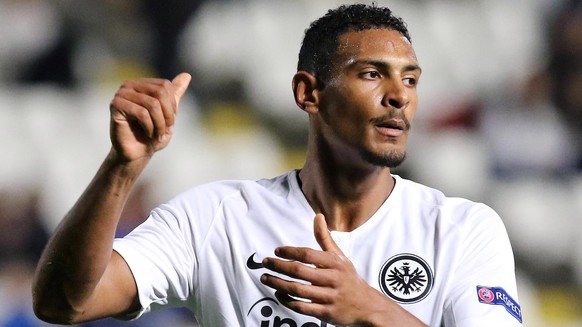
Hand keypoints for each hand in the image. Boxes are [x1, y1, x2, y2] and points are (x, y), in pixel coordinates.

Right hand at [109, 73, 190, 162]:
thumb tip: (187, 74)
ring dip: (160, 124)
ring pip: (152, 104)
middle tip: (165, 130)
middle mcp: (130, 85)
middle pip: (160, 92)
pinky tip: (148, 134)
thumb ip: (175, 94)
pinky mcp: (115, 105)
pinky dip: (150, 127)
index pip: (165, 86)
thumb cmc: (152, 134)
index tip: (170, 122)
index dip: (172, 106)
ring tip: (158, 134)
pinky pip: (141, 113)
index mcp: (142, 84)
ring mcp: (121, 94)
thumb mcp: (168, 114)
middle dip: (167, 114)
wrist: (137, 153)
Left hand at [260, 214, 393, 325]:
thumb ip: (325, 238)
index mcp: (335, 263)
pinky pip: (301, 307)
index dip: (290, 252)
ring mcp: (329, 297)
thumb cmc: (348, 278)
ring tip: (266, 277)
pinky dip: (287, 300)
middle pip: (300, 271)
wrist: (367, 306)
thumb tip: (318, 216)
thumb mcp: (339, 257)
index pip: (308, 254)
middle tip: (265, 262)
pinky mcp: (326, 313)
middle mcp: (333, 279)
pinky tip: (278, 293)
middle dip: (279, 266)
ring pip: (298, 290)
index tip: (277, 250)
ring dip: (278, 283)